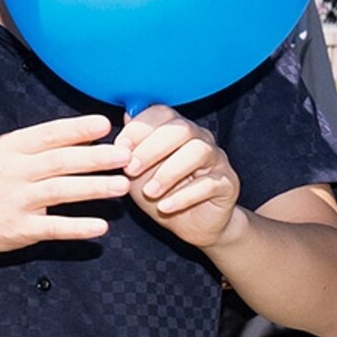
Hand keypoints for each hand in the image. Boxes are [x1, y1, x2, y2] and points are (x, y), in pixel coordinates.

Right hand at [0, 115, 132, 261]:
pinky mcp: (18, 229)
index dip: (77, 129)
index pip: (48, 135)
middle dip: (95, 158)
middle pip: (58, 162)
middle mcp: (11, 172)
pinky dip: (77, 227)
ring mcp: (14, 201)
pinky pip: (53, 228)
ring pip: (59, 191)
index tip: (105, 124)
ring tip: (121, 186)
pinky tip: (101, 226)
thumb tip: (88, 135)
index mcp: (9, 148)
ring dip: (93, 188)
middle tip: (125, 156)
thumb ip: (41, 146)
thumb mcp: (6, 155)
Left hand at [114, 105, 244, 251]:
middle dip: (151, 148)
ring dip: (169, 172)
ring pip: (198, 151)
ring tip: (149, 192)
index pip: (161, 113)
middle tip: (130, 170)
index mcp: (174, 128)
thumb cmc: (159, 192)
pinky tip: (166, 207)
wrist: (191, 224)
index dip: (138, 128)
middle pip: (180, 128)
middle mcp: (198, 137)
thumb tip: (109, 126)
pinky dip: (184, 196)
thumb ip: (125, 151)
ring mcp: (216, 159)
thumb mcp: (134, 173)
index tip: (118, 148)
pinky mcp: (228, 183)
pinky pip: (210, 183)